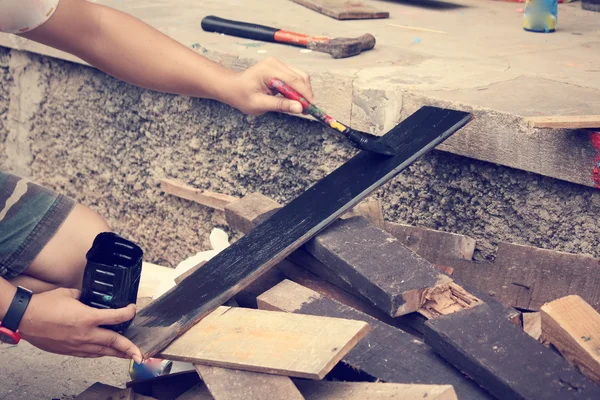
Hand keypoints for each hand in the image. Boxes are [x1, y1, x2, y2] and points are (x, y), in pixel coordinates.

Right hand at [18, 288, 142, 362]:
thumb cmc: (45, 305)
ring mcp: (77, 344)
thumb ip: (84, 296)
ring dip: (117, 354)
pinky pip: (89, 354)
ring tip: (128, 355)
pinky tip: (106, 353)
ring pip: (102, 352)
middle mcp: (85, 334)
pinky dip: (100, 353)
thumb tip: (90, 297)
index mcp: (87, 317)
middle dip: (129, 348)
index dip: (128, 313)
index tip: (132, 310)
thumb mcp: (70, 293)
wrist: (24, 318)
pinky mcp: (69, 351)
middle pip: (113, 342)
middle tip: (140, 353)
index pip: (116, 317)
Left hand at [223, 57, 313, 115]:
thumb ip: (280, 105)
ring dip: (303, 91)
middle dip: (306, 94)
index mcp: (268, 70)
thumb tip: (299, 108)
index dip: (304, 94)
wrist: (232, 87)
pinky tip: (296, 100)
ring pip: (300, 76)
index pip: (293, 80)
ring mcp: (277, 64)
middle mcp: (275, 63)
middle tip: (307, 109)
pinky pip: (294, 77)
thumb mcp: (259, 104)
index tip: (311, 107)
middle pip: (300, 76)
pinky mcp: (279, 68)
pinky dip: (298, 89)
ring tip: (302, 107)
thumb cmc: (241, 96)